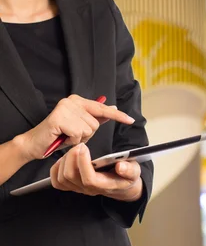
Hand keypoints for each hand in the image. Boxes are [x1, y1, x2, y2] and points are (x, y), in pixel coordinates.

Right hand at [14, 95, 134, 161]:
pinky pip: (78, 134)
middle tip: (71, 135)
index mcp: (77, 101)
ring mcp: (65, 108)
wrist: (35, 144)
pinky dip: (72, 141)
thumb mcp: (80, 126)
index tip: (130, 120)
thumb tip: (113, 109)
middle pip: (96, 123)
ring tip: (66, 136)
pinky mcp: (59, 118)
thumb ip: (95, 118)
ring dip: (79, 138)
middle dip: (86, 134)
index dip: (117, 115)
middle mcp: (71, 101)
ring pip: (88, 130)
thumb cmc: (58, 136)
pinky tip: (62, 138)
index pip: (102, 108)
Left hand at [50, 144, 142, 201]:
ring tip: (75, 150)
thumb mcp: (135, 171)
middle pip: (71, 177)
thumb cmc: (127, 176)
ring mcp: (79, 189)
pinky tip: (65, 159)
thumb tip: (121, 166)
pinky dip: (57, 168)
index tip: (84, 147)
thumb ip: (130, 170)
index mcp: (105, 185)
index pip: (89, 179)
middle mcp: (89, 189)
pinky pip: (57, 181)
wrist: (121, 185)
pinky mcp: (72, 186)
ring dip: (65, 161)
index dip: (83, 163)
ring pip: (62, 178)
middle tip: (79, 145)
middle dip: (72, 158)